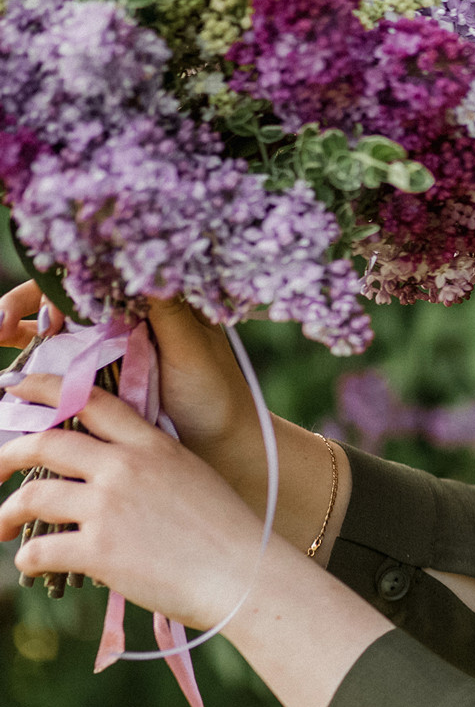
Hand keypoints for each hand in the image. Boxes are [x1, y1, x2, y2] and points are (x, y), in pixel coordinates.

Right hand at [0, 282, 271, 503]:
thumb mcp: (192, 348)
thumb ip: (163, 309)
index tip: (32, 309)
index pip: (85, 276)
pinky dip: (27, 371)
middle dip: (19, 308)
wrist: (222, 447)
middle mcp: (118, 322)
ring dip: (16, 333)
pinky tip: (10, 381)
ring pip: (46, 335)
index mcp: (143, 303)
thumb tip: (141, 259)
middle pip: (55, 302)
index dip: (50, 285)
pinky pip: (51, 372)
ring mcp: (103, 354)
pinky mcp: (94, 386)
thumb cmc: (216, 394)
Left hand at [0, 378, 267, 628]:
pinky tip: (31, 565)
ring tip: (1, 527)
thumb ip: (150, 465)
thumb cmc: (227, 534)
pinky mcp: (100, 550)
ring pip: (32, 497)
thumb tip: (108, 470)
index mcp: (152, 446)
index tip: (13, 388)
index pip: (90, 401)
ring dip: (6, 513)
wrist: (245, 577)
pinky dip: (27, 559)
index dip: (45, 388)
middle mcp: (126, 468)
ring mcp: (110, 508)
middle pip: (45, 444)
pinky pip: (39, 549)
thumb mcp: (192, 478)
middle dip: (6, 455)